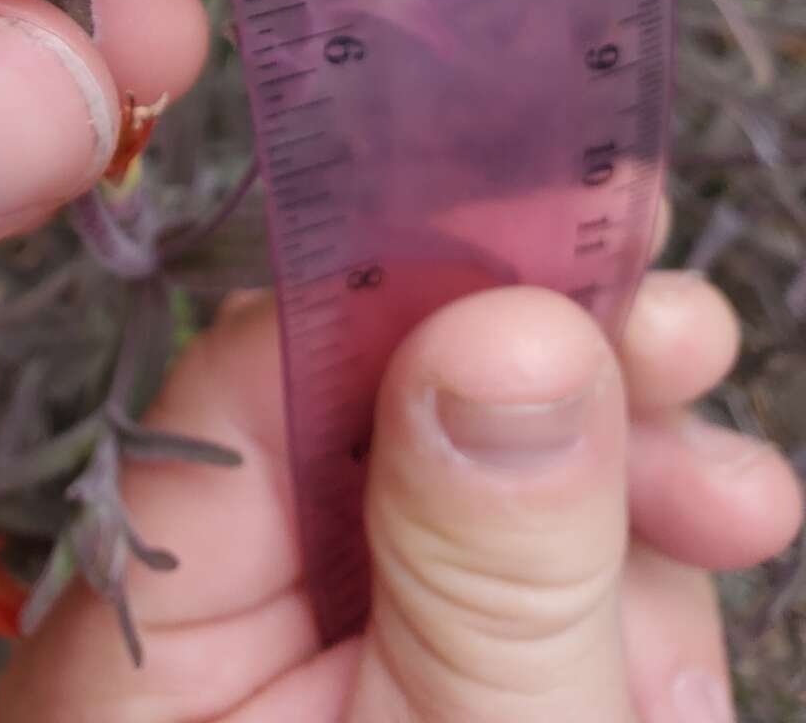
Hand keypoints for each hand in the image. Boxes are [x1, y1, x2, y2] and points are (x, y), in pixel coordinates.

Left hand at [0, 276, 802, 721]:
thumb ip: (492, 561)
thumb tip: (511, 321)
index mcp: (155, 628)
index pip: (271, 367)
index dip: (434, 273)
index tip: (590, 214)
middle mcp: (204, 644)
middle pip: (378, 426)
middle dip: (552, 384)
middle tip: (698, 355)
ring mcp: (303, 694)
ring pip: (464, 520)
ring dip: (609, 507)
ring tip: (734, 520)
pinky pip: (496, 620)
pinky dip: (607, 613)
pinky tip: (684, 639)